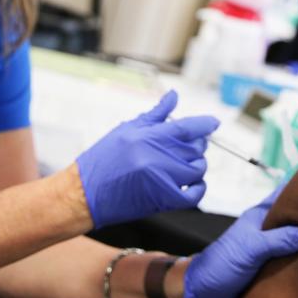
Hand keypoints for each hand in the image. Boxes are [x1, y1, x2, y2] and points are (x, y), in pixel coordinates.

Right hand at [75, 91, 218, 228]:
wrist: (84, 194)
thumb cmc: (103, 159)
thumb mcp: (127, 130)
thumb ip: (155, 114)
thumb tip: (174, 95)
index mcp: (148, 138)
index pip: (187, 127)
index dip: (205, 123)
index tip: (214, 122)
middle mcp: (158, 158)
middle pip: (195, 148)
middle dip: (197, 144)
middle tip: (188, 144)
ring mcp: (163, 181)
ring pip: (197, 169)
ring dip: (196, 164)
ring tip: (184, 161)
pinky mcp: (163, 201)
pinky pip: (194, 194)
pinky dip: (198, 187)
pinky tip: (191, 181)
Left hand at [183, 184, 297, 297]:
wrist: (203, 295)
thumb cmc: (220, 266)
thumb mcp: (250, 249)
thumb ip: (276, 239)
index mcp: (259, 217)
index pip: (283, 195)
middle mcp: (265, 230)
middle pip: (292, 217)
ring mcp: (267, 249)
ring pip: (293, 238)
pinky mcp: (269, 267)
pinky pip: (290, 259)